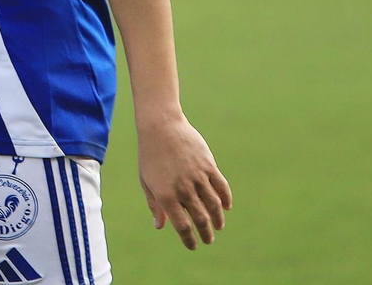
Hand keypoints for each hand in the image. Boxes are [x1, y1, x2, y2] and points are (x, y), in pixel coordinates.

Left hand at [136, 114, 232, 250]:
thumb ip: (155, 205)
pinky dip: (225, 199)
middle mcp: (183, 188)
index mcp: (165, 195)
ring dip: (217, 219)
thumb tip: (160, 227)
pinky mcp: (208, 166)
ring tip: (218, 226)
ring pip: (213, 205)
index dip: (189, 239)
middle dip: (206, 233)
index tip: (193, 245)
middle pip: (200, 219)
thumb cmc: (150, 155)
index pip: (182, 226)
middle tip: (208, 240)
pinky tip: (225, 207)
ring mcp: (197, 177)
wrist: (161, 127)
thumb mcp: (146, 181)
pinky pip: (221, 187)